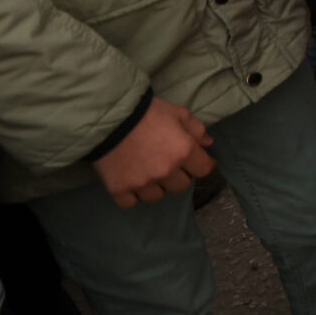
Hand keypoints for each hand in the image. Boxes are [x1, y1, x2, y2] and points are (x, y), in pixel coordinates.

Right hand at [92, 97, 214, 206]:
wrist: (107, 117)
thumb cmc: (147, 112)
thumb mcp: (177, 112)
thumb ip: (196, 129)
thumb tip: (208, 144)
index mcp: (183, 151)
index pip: (204, 170)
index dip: (203, 164)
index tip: (197, 161)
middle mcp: (165, 171)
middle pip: (182, 186)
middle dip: (179, 175)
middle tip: (169, 164)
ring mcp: (142, 183)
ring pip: (157, 197)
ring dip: (156, 187)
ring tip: (147, 173)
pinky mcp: (119, 190)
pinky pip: (131, 203)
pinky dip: (132, 195)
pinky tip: (130, 181)